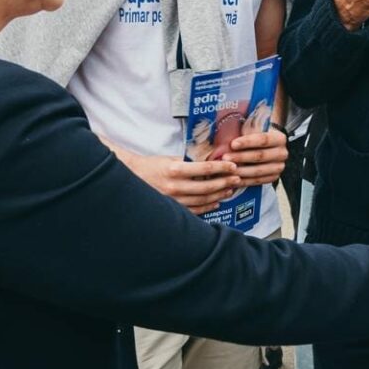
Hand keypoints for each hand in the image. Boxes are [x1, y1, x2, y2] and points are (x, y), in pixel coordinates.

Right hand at [113, 145, 240, 214]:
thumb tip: (210, 161)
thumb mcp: (170, 158)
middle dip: (225, 182)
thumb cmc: (152, 165)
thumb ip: (189, 162)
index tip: (233, 166)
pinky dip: (207, 206)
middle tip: (237, 178)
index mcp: (175, 169)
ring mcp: (174, 199)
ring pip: (203, 199)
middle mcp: (175, 186)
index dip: (222, 167)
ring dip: (219, 194)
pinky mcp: (172, 208)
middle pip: (207, 186)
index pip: (205, 168)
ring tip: (230, 189)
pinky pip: (194, 209)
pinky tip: (216, 202)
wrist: (132, 178)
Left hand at [222, 127, 288, 185]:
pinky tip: (232, 178)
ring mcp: (279, 167)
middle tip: (225, 157)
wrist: (266, 148)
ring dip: (240, 170)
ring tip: (226, 169)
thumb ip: (246, 131)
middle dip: (241, 157)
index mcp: (280, 138)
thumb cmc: (256, 136)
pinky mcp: (273, 178)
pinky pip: (257, 181)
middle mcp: (282, 153)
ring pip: (258, 171)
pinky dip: (244, 181)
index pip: (263, 140)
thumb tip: (227, 133)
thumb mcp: (254, 129)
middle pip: (260, 156)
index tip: (233, 144)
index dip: (247, 142)